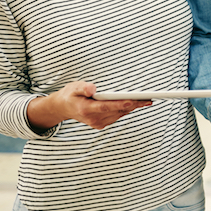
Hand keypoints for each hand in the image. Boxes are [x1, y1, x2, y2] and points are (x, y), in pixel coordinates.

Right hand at [29, 81, 151, 130]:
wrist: (62, 107)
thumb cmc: (70, 94)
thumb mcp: (74, 87)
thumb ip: (83, 87)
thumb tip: (93, 88)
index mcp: (86, 110)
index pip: (107, 107)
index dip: (121, 104)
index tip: (133, 101)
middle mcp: (93, 119)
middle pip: (116, 111)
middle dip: (133, 105)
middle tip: (148, 99)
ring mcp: (97, 123)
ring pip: (118, 115)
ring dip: (132, 108)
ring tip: (146, 101)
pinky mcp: (100, 123)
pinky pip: (116, 116)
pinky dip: (126, 110)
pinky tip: (135, 104)